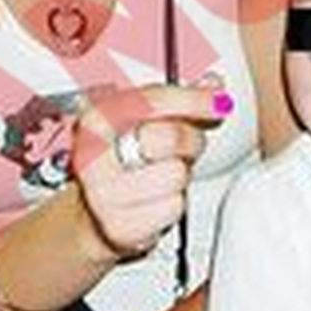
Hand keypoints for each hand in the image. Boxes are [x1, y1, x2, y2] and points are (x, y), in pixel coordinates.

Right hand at [71, 78, 231, 256]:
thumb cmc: (122, 161)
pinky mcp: (120, 226)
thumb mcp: (141, 122)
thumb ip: (179, 100)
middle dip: (189, 140)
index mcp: (95, 120)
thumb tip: (213, 84)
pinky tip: (156, 198)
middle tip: (185, 147)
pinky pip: (174, 206)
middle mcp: (93, 155)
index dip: (193, 98)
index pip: (152, 100)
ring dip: (180, 175)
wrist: (95, 213)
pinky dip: (173, 203)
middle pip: (169, 137)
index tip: (218, 101)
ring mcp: (103, 193)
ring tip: (164, 174)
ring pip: (176, 174)